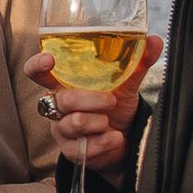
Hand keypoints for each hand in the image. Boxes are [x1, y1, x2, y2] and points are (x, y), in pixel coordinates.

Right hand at [25, 43, 148, 179]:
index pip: (37, 73)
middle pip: (62, 99)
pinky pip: (84, 147)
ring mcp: (61, 129)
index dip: (37, 65)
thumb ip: (137, 63)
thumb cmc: (115, 107)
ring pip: (74, 123)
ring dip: (98, 122)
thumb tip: (155, 40)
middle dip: (90, 99)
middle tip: (111, 100)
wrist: (124, 140)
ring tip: (111, 123)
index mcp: (63, 84)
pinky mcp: (70, 151)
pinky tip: (114, 138)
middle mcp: (57, 106)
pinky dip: (105, 142)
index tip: (50, 59)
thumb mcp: (125, 85)